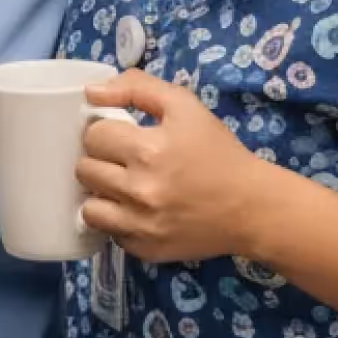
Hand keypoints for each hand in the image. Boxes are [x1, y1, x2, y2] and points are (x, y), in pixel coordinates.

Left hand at [76, 70, 265, 264]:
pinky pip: (109, 233)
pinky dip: (119, 222)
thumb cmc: (218, 152)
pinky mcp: (144, 249)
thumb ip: (137, 87)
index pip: (93, 136)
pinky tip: (139, 211)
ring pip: (89, 207)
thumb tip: (91, 92)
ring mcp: (140, 225)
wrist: (252, 207)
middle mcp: (139, 191)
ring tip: (125, 188)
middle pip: (85, 170)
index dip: (105, 132)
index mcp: (147, 150)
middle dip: (101, 161)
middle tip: (124, 161)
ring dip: (102, 195)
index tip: (122, 136)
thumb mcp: (185, 106)